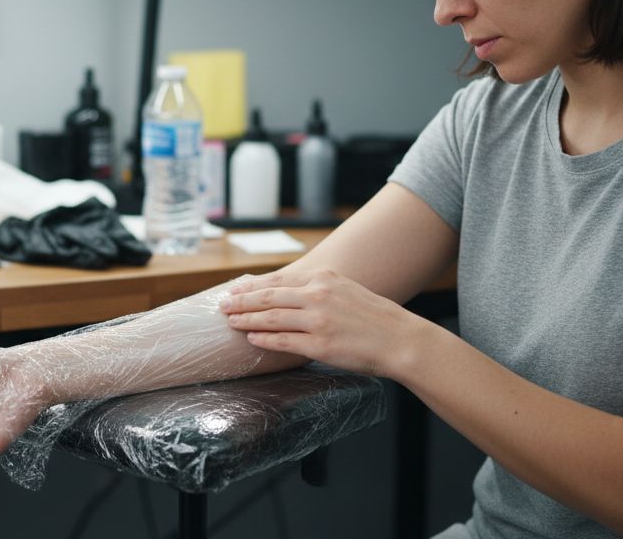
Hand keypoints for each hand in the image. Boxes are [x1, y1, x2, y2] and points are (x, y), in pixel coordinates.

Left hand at [220, 268, 422, 377]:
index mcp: (323, 278)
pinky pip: (283, 341)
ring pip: (270, 318)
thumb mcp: (345, 289)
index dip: (251, 286)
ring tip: (230, 321)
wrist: (400, 339)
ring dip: (246, 319)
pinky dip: (263, 339)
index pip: (277, 280)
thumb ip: (318, 288)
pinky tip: (251, 338)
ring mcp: (317, 320)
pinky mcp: (319, 344)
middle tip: (222, 305)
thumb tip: (288, 294)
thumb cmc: (374, 317)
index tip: (234, 289)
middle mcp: (317, 295)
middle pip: (268, 297)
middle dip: (241, 301)